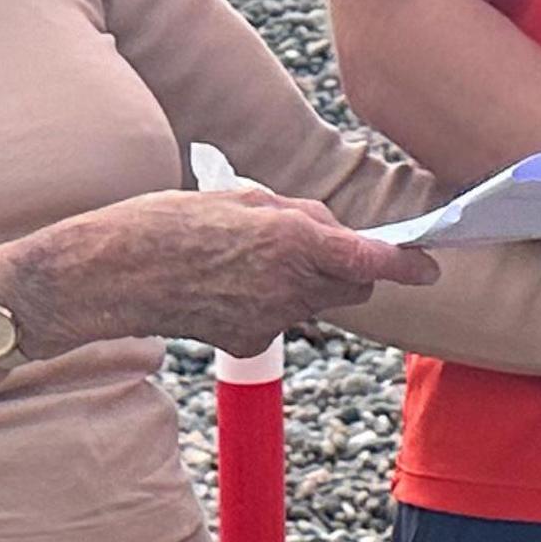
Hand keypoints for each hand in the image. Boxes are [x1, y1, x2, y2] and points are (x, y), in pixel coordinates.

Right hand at [0, 186, 439, 359]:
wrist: (109, 275)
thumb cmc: (166, 223)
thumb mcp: (239, 197)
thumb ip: (297, 215)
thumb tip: (333, 232)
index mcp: (289, 240)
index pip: (369, 258)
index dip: (408, 263)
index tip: (431, 265)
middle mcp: (288, 286)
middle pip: (353, 284)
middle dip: (350, 267)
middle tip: (312, 241)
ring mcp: (269, 322)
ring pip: (316, 302)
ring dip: (306, 281)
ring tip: (250, 257)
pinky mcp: (248, 344)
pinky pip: (280, 320)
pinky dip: (269, 303)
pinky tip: (226, 287)